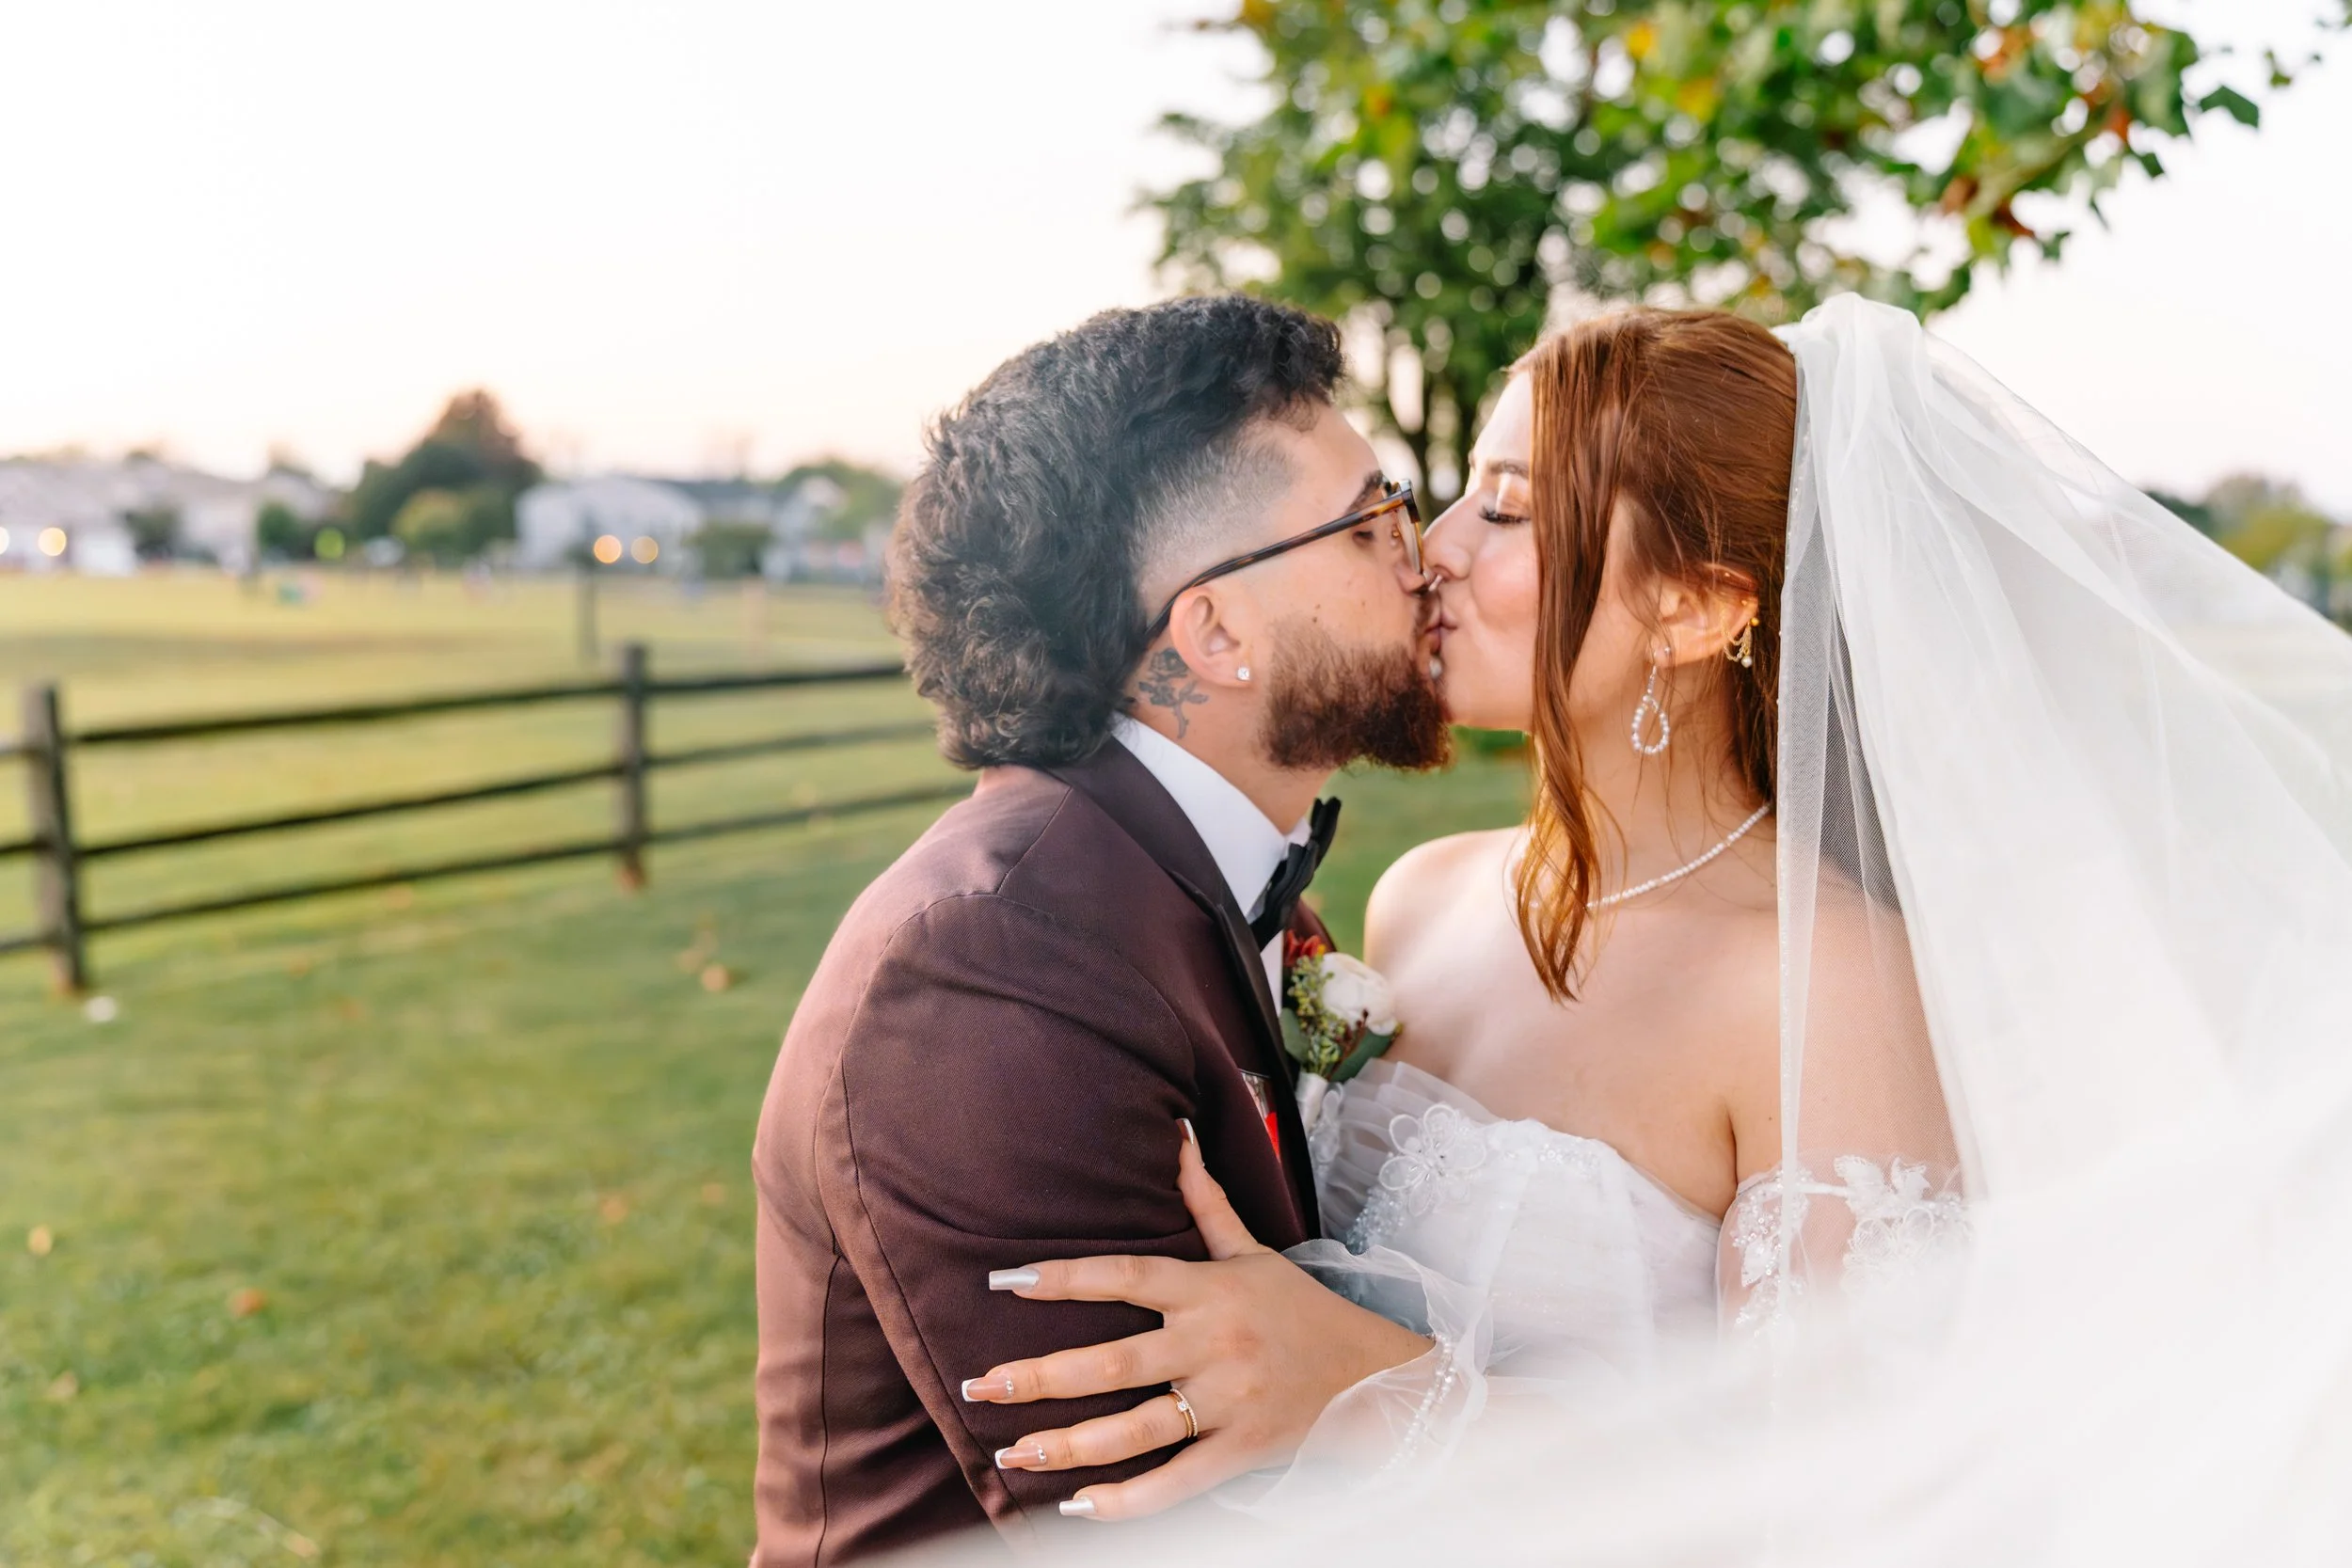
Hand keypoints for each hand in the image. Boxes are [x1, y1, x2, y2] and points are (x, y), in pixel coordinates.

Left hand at [959, 1120, 1429, 1520]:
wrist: (1374, 1374)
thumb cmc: (1300, 1309)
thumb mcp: (1253, 1251)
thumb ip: (1206, 1200)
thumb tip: (1177, 1133)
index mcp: (1208, 1290)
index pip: (1125, 1276)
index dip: (1064, 1278)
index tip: (1003, 1282)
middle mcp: (1214, 1343)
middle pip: (1116, 1362)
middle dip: (1043, 1376)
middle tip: (982, 1384)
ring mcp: (1229, 1401)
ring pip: (1137, 1429)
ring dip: (1069, 1445)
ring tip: (1013, 1452)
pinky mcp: (1243, 1450)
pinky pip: (1178, 1481)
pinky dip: (1129, 1501)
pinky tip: (1079, 1506)